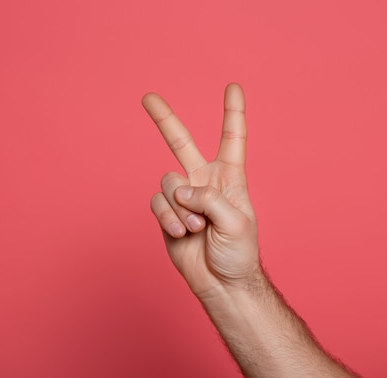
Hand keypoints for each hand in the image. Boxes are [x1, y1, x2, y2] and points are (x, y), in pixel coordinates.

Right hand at [143, 83, 260, 297]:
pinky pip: (157, 203)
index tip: (233, 86)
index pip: (232, 138)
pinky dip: (168, 217)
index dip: (232, 112)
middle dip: (164, 120)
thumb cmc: (238, 254)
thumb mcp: (236, 222)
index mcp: (229, 177)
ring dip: (180, 206)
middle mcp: (203, 181)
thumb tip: (180, 190)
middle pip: (181, 143)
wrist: (221, 282)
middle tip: (148, 97)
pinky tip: (180, 232)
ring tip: (195, 228)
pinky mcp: (166, 214)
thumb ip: (209, 198)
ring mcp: (182, 198)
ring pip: (167, 181)